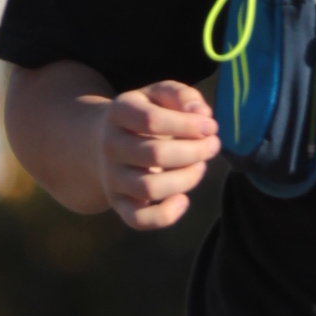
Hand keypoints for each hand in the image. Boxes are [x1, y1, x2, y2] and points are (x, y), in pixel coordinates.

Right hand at [98, 81, 220, 228]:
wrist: (103, 140)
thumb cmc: (143, 115)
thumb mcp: (158, 95)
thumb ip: (182, 95)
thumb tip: (202, 113)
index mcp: (118, 112)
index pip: (152, 120)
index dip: (187, 125)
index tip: (211, 126)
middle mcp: (110, 146)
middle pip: (155, 155)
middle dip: (194, 151)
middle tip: (213, 145)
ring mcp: (112, 177)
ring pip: (150, 188)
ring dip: (186, 179)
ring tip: (200, 166)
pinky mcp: (118, 203)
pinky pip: (139, 220)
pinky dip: (166, 215)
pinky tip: (183, 200)